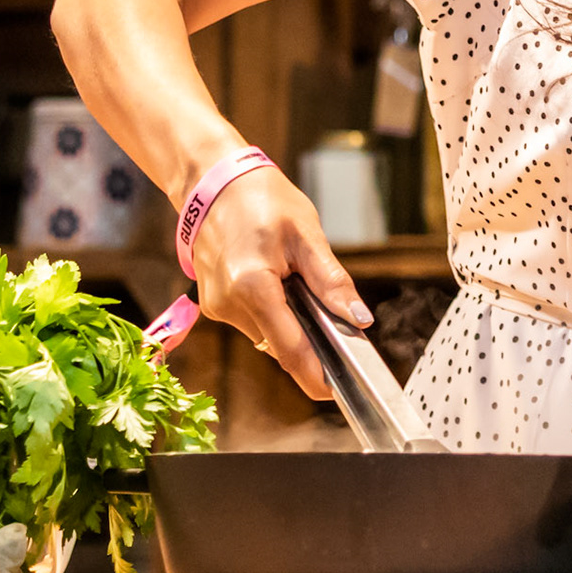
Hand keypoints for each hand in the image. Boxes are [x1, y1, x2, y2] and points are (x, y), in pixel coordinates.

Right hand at [188, 168, 369, 400]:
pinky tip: (277, 280)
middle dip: (307, 338)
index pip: (289, 350)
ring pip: (266, 333)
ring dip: (288, 320)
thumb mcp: (306, 234)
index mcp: (252, 287)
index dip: (314, 376)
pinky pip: (252, 320)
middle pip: (279, 344)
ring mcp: (216, 307)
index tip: (336, 392)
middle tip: (330, 314)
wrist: (211, 180)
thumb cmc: (260, 198)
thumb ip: (331, 281)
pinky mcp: (213, 304)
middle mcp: (228, 304)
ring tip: (296, 280)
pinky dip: (271, 310)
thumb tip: (359, 319)